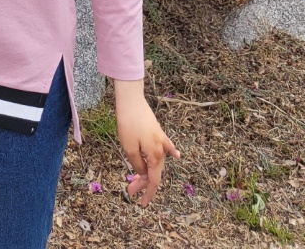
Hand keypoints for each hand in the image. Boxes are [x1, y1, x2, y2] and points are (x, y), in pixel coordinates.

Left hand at [114, 81, 179, 207]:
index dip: (148, 193)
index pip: (154, 180)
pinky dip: (169, 154)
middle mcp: (161, 149)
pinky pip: (165, 147)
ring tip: (135, 180)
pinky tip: (176, 156)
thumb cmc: (128, 123)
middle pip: (155, 172)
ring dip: (147, 173)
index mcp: (155, 155)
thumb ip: (138, 164)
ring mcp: (160, 139)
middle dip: (143, 184)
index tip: (141, 204)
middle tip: (129, 190)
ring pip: (157, 162)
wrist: (131, 99)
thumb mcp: (129, 148)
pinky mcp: (157, 132)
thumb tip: (144, 173)